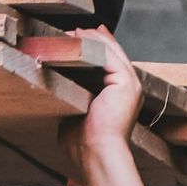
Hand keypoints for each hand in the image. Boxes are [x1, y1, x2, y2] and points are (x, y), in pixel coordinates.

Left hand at [59, 28, 143, 170]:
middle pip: (111, 52)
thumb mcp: (76, 113)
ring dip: (90, 38)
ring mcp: (130, 83)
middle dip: (91, 39)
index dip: (93, 48)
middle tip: (71, 31)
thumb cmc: (84, 143)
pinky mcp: (126, 82)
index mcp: (120, 95)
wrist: (95, 154)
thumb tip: (56, 90)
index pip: (109, 63)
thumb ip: (72, 98)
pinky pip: (109, 54)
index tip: (75, 38)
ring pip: (110, 49)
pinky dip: (93, 44)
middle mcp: (128, 87)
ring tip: (71, 32)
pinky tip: (78, 38)